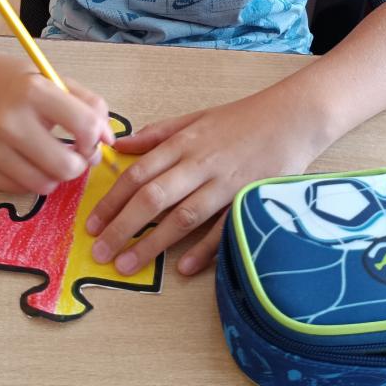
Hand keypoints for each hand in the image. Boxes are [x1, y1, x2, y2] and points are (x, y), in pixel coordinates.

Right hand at [0, 47, 113, 194]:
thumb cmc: (21, 84)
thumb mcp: (57, 81)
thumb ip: (90, 106)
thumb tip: (108, 141)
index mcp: (34, 92)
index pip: (84, 127)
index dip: (96, 140)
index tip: (91, 140)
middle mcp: (9, 121)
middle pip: (66, 167)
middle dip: (79, 164)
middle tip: (75, 155)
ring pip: (44, 185)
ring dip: (55, 175)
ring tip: (51, 157)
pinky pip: (21, 190)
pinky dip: (31, 179)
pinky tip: (28, 160)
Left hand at [85, 86, 324, 276]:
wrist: (294, 117)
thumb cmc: (243, 119)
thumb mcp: (196, 118)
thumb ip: (157, 134)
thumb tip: (121, 147)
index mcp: (184, 143)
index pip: (138, 174)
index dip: (112, 200)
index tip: (92, 223)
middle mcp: (200, 163)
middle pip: (153, 198)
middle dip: (122, 227)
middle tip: (99, 252)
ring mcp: (225, 183)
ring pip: (182, 216)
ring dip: (152, 243)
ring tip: (126, 265)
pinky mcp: (249, 198)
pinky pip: (223, 227)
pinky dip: (203, 249)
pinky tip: (181, 268)